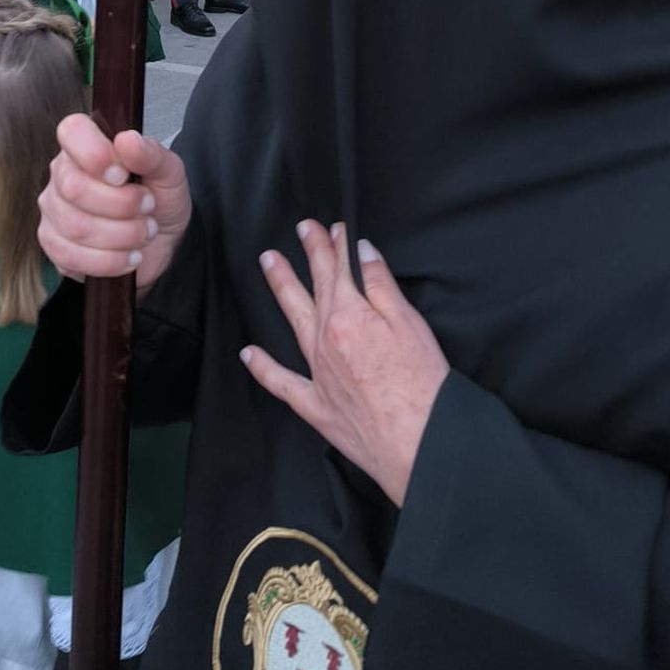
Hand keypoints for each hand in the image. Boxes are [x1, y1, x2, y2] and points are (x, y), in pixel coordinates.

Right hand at [36, 115, 191, 293]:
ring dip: (122, 235)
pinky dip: (110, 261)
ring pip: (76, 227)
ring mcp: (53, 213)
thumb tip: (126, 140)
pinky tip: (129, 256)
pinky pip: (72, 257)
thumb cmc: (160, 200)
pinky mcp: (54, 248)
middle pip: (74, 187)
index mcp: (86, 147)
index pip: (71, 131)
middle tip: (147, 206)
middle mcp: (62, 176)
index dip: (96, 153)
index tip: (124, 174)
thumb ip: (151, 153)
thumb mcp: (169, 173)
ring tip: (144, 232)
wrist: (161, 243)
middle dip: (122, 204)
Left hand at [243, 222, 448, 508]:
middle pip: (315, 288)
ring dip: (282, 288)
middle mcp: (325, 340)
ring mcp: (316, 373)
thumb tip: (362, 251)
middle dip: (309, 255)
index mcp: (349, 316)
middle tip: (301, 228)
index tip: (335, 227)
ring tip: (269, 262)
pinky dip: (262, 367)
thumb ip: (381, 286)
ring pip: (293, 321)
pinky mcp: (315, 406)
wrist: (417, 443)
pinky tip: (247, 352)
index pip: (340, 269)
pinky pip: (280, 383)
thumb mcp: (409, 324)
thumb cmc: (422, 383)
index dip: (337, 244)